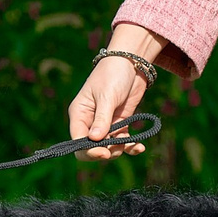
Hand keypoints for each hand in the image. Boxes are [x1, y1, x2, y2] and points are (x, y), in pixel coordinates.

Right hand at [70, 23, 159, 159]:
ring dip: (119, 150)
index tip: (104, 153)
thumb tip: (94, 140)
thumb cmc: (113, 74)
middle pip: (91, 148)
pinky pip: (122, 142)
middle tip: (118, 149)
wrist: (131, 63)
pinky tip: (139, 148)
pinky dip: (130, 146)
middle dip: (104, 152)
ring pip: (108, 148)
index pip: (78, 141)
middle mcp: (89, 122)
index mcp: (79, 114)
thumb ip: (102, 119)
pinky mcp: (120, 124)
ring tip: (131, 144)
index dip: (89, 150)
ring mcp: (105, 124)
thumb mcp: (107, 96)